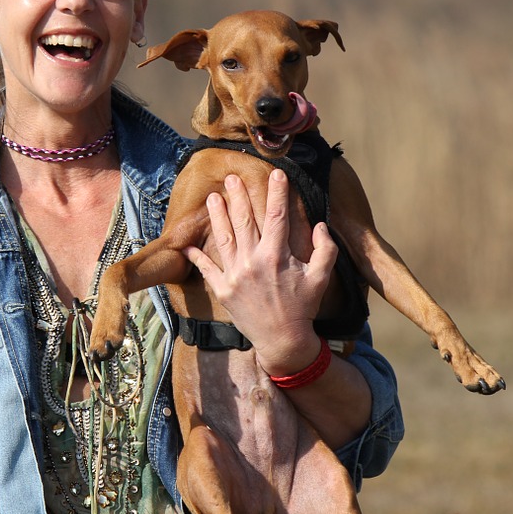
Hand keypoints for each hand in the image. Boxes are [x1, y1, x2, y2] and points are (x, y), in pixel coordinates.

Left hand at [183, 169, 337, 376]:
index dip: (278, 192)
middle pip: (244, 220)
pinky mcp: (223, 290)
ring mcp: (235, 275)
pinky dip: (195, 257)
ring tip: (212, 197)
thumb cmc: (303, 308)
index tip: (278, 173)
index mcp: (277, 256)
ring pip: (224, 238)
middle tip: (232, 177)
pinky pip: (206, 269)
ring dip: (217, 215)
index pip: (278, 215)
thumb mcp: (321, 278)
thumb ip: (325, 250)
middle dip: (238, 196)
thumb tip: (320, 226)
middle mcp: (253, 261)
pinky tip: (186, 244)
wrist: (282, 340)